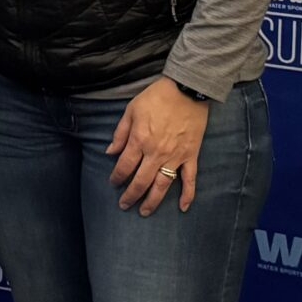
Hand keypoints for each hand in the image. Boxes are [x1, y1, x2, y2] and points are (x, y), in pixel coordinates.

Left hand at [107, 76, 210, 214]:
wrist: (187, 89)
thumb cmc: (157, 97)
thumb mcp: (131, 110)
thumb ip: (120, 133)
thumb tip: (110, 153)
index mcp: (139, 141)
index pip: (124, 166)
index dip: (117, 177)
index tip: (113, 183)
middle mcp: (156, 153)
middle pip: (141, 181)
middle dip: (131, 195)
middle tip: (124, 205)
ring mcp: (175, 156)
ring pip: (162, 185)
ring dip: (152, 201)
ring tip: (144, 212)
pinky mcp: (191, 155)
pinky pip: (190, 179)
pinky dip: (188, 194)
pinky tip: (183, 208)